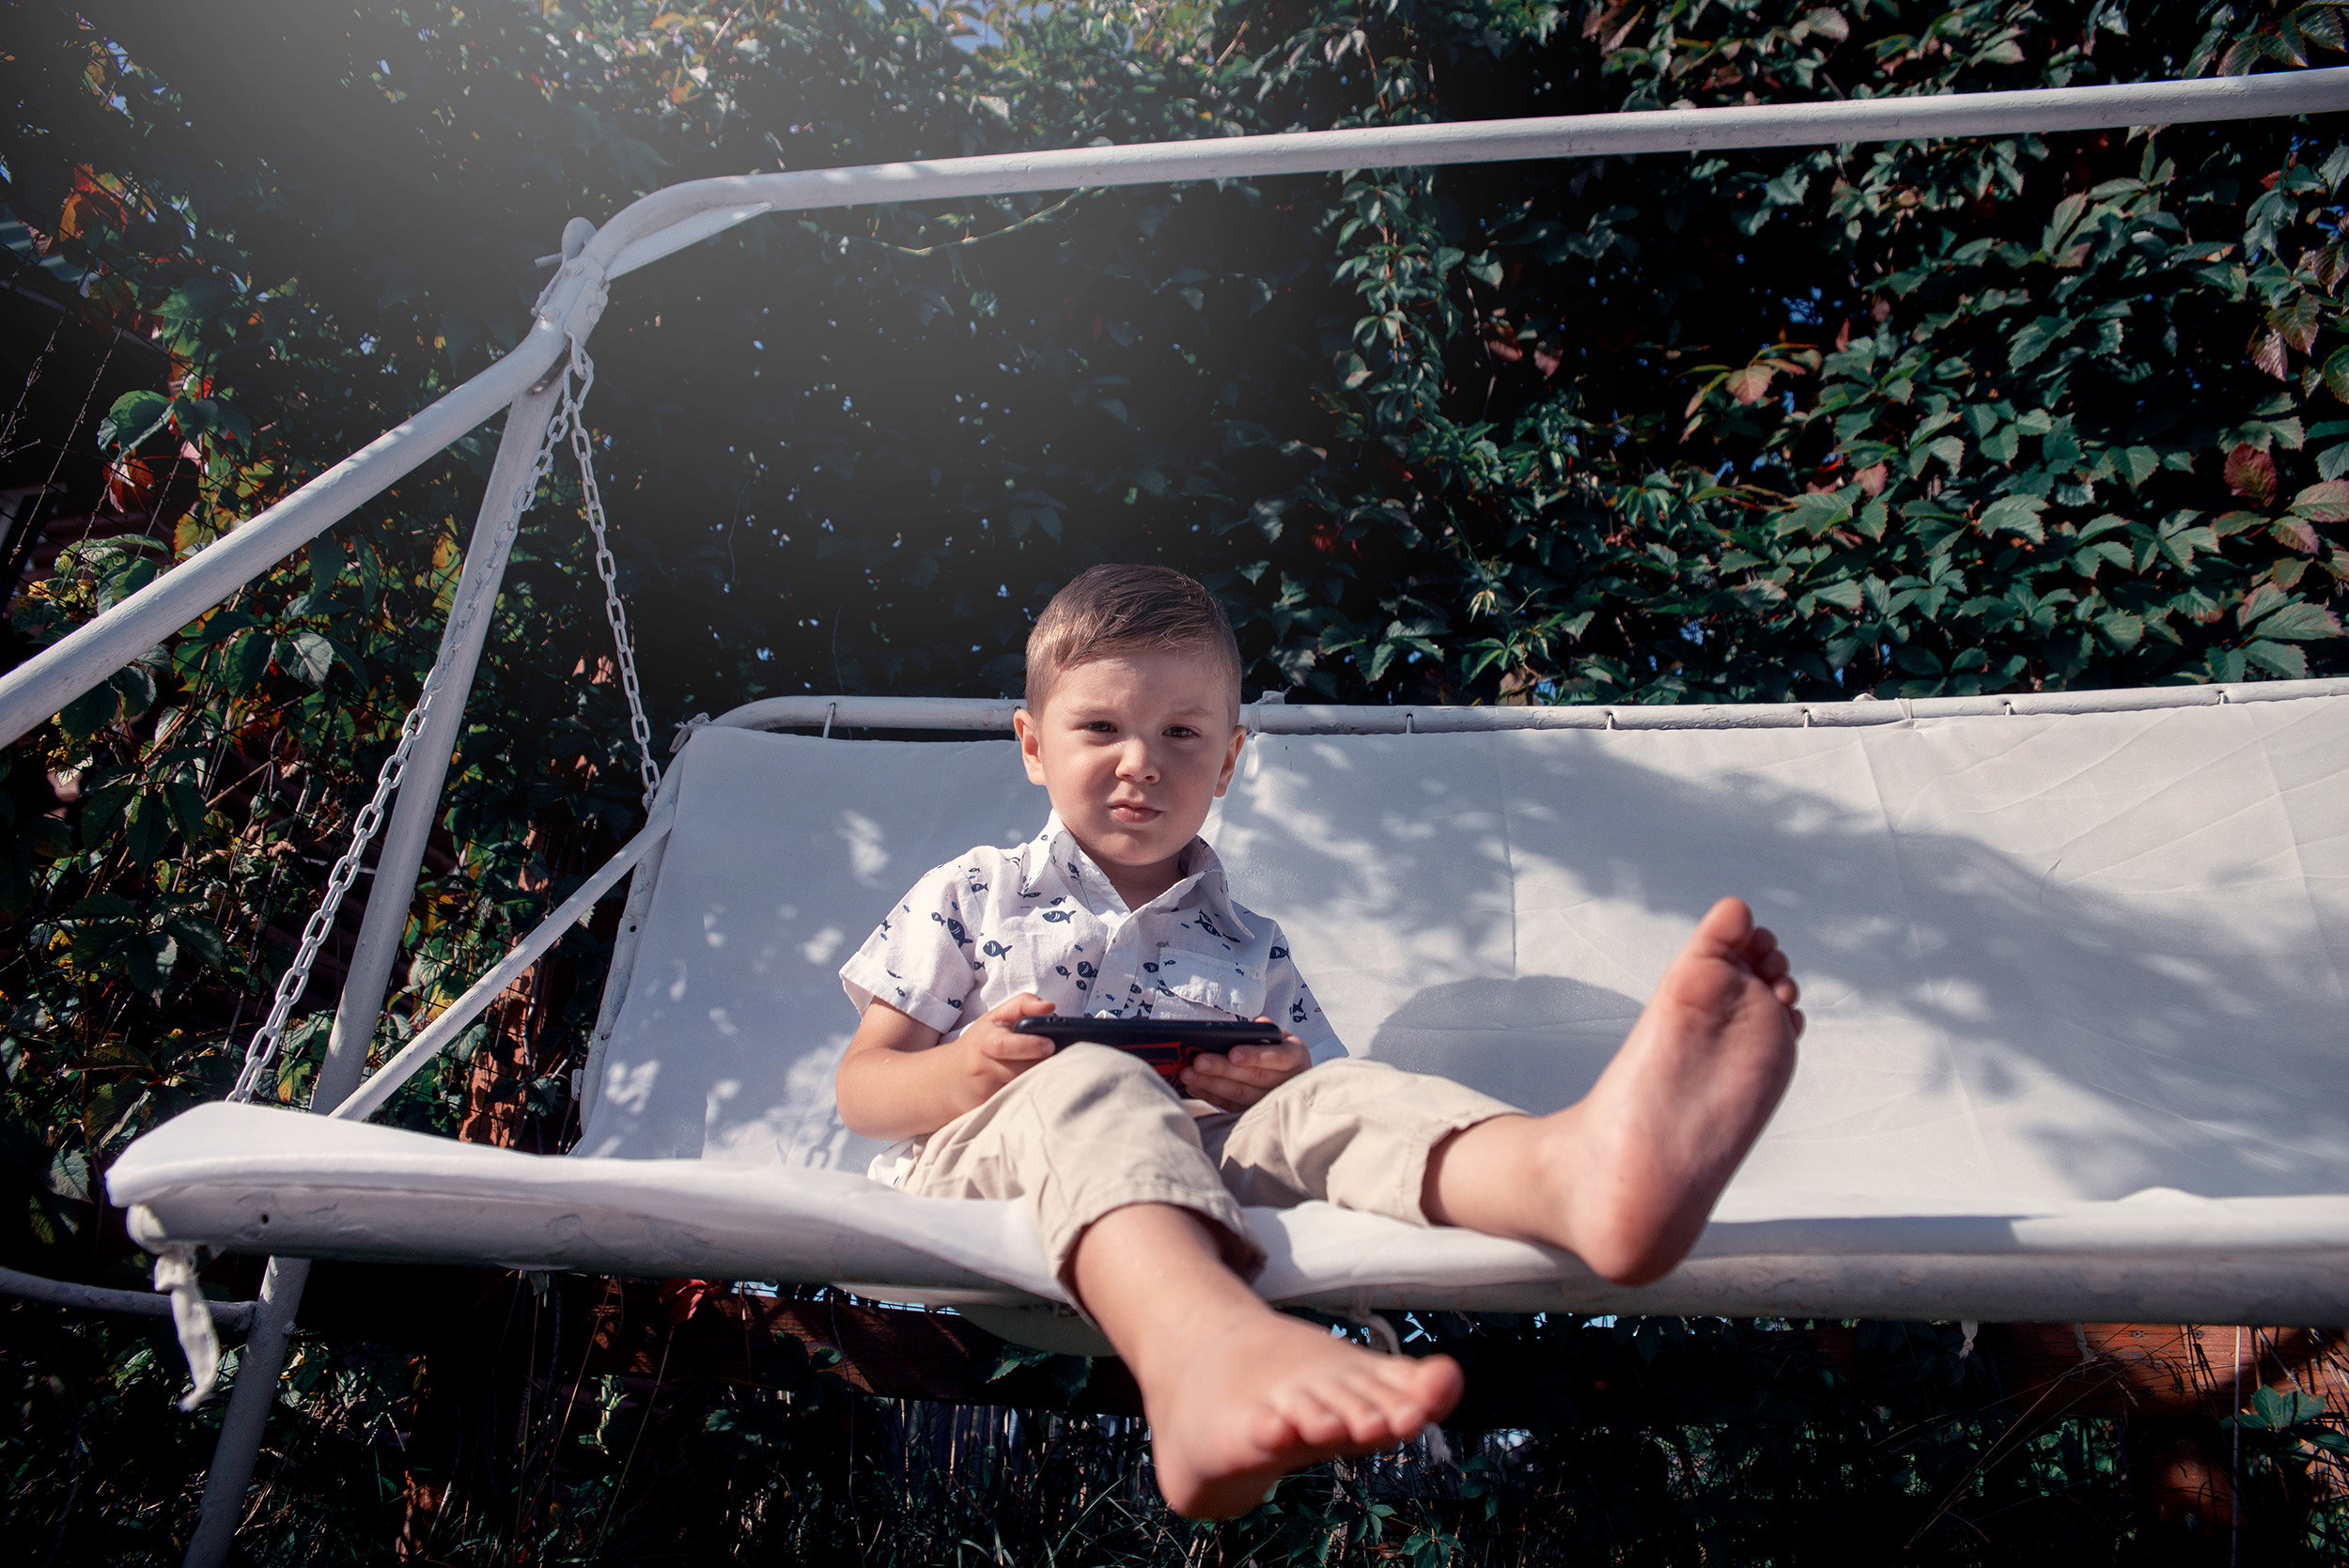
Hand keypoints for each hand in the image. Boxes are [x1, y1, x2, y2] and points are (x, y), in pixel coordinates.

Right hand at [949, 991, 1059, 1102]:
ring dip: (1040, 1078)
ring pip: (1024, 1086)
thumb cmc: (978, 1044)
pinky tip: (1035, 1084)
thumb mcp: (994, 1018)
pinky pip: (1020, 1101)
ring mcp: (985, 1092)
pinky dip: (1032, 1092)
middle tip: (1057, 1056)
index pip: (1004, 1045)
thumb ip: (1023, 1005)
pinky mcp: (991, 1109)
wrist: (949, 1079)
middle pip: (1022, 1070)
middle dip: (1042, 1063)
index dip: (1029, 1045)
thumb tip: (1050, 1007)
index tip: (1050, 1044)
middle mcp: (981, 1068)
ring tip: (1047, 1067)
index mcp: (982, 1041)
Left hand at [1178, 1019, 1312, 1112]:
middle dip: (1223, 1069)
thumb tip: (1255, 1025)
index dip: (1254, 1055)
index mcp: (1295, 1057)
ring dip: (1211, 1084)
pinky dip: (1210, 1096)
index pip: (1277, 1057)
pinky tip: (1194, 1086)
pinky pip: (1230, 1105)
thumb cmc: (1278, 1050)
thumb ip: (1265, 1031)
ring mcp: (1271, 1101)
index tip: (1232, 1053)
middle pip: (1253, 1077)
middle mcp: (1288, 1082)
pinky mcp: (1254, 1111)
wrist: (1291, 1077)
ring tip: (1188, 1074)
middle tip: (1198, 1062)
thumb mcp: (1278, 1036)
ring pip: (1240, 1094)